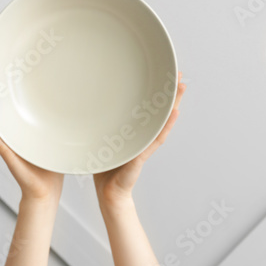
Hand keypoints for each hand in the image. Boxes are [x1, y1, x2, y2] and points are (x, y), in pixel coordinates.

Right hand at [0, 65, 63, 203]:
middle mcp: (9, 132)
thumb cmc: (50, 167)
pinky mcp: (7, 153)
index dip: (0, 84)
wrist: (46, 192)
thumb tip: (75, 99)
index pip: (7, 102)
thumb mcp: (55, 136)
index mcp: (19, 127)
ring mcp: (6, 141)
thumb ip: (59, 121)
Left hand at [93, 73, 185, 208]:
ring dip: (173, 105)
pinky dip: (164, 127)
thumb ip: (99, 123)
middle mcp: (143, 137)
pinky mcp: (140, 157)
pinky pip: (154, 141)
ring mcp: (144, 146)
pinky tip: (173, 114)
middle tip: (179, 75)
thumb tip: (85, 99)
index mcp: (135, 131)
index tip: (164, 72)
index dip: (157, 92)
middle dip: (170, 94)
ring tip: (180, 88)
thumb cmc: (105, 166)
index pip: (148, 108)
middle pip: (160, 112)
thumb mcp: (101, 138)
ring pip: (162, 123)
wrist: (108, 193)